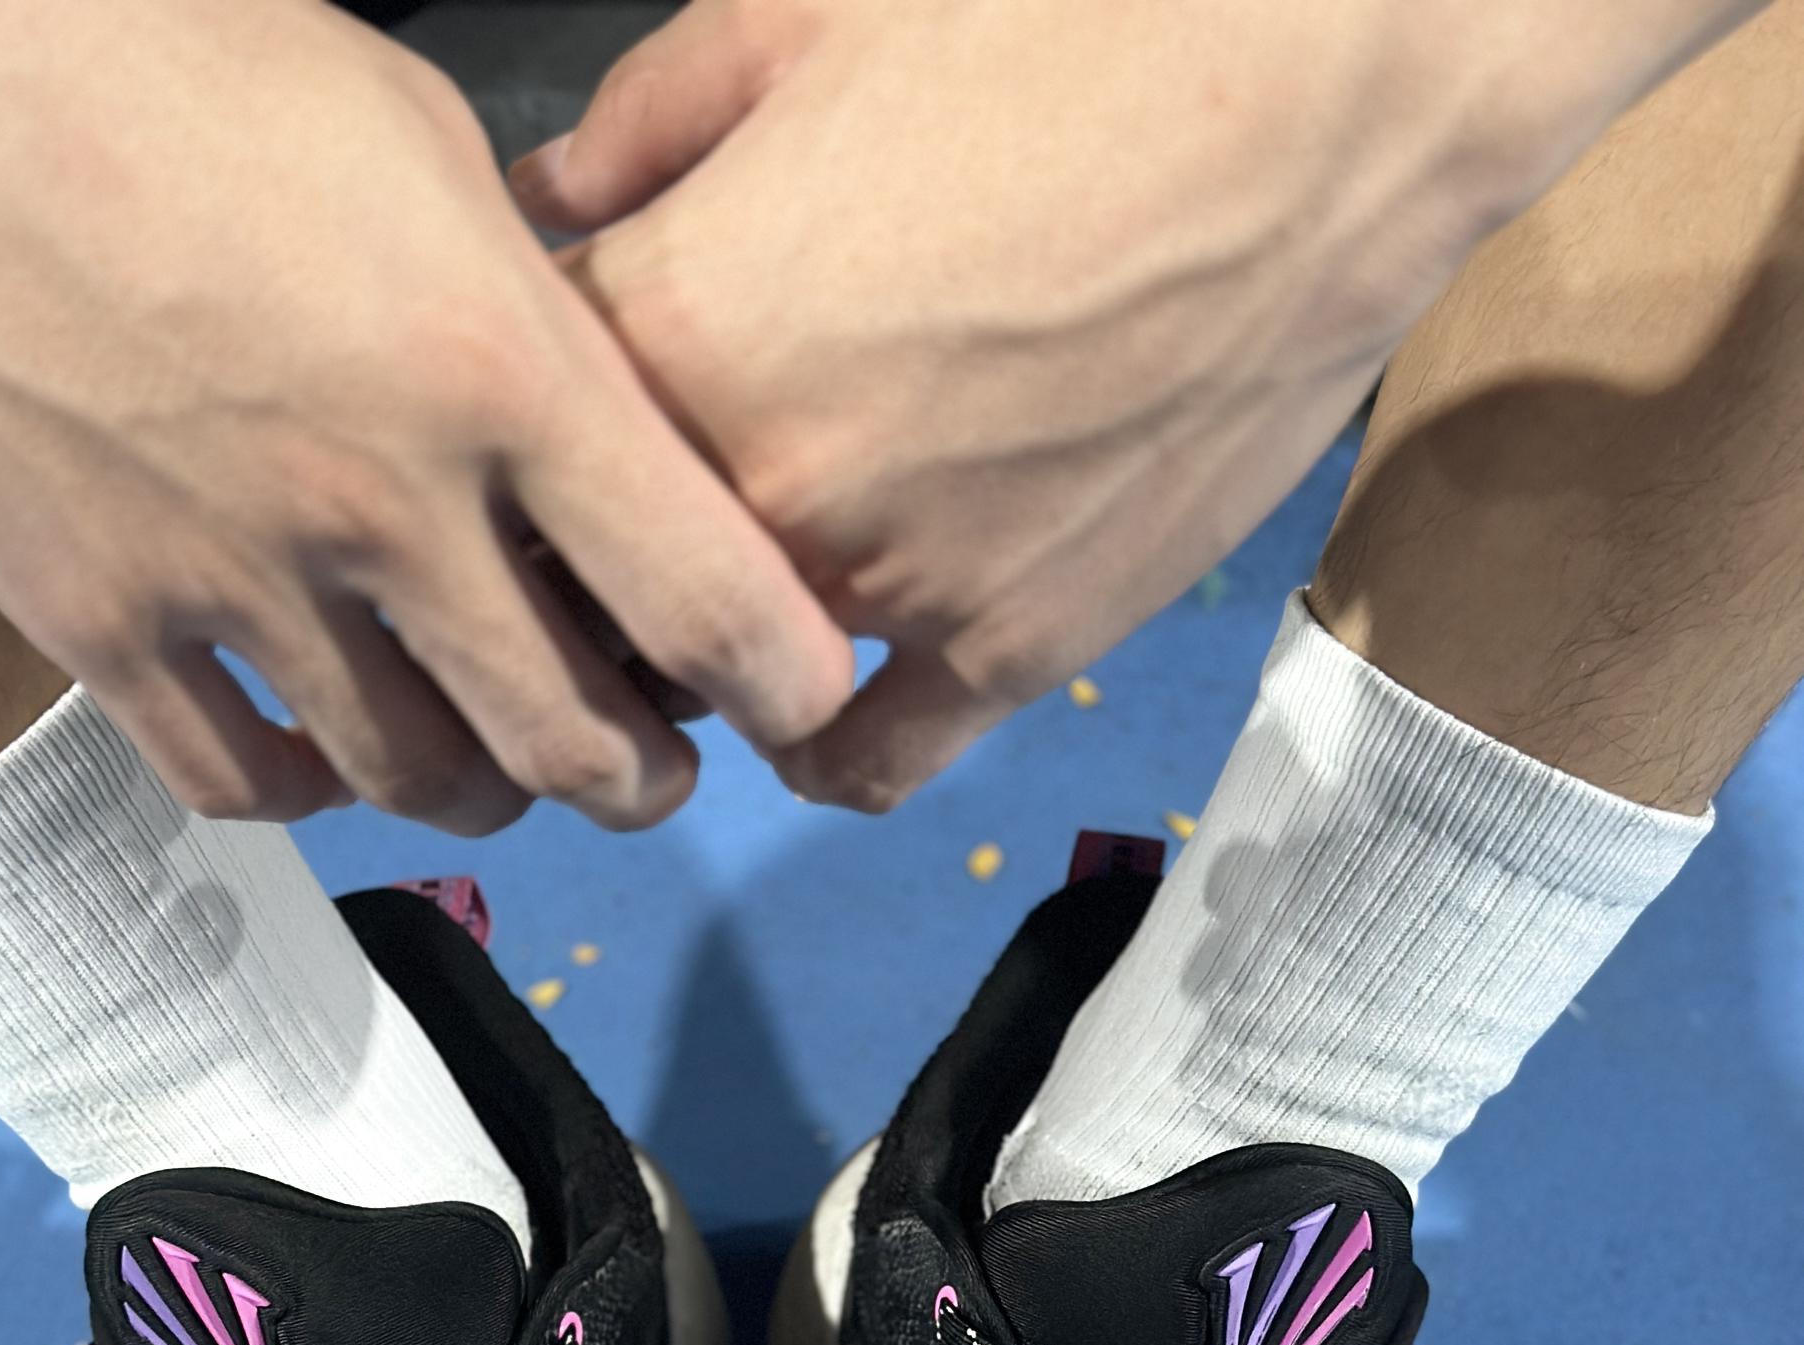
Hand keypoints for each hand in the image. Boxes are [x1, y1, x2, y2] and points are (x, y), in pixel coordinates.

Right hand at [0, 0, 855, 830]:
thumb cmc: (187, 62)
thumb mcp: (426, 154)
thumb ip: (537, 330)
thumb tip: (615, 456)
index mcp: (499, 372)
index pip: (710, 600)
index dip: (783, 679)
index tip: (797, 694)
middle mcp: (381, 506)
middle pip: (575, 743)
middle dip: (645, 776)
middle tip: (653, 760)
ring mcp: (232, 578)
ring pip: (417, 784)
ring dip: (487, 791)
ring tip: (498, 757)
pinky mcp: (96, 620)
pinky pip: (242, 782)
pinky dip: (310, 791)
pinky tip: (328, 751)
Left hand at [518, 0, 1765, 811]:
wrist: (1334, 80)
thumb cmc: (1072, 16)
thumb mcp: (809, 15)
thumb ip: (646, 127)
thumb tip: (538, 204)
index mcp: (676, 322)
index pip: (519, 417)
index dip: (519, 394)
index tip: (554, 374)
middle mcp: (760, 490)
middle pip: (595, 581)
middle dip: (585, 543)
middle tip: (623, 493)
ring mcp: (890, 591)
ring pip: (713, 677)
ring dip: (696, 643)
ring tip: (724, 576)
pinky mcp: (1013, 652)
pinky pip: (864, 761)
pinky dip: (818, 740)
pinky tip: (813, 692)